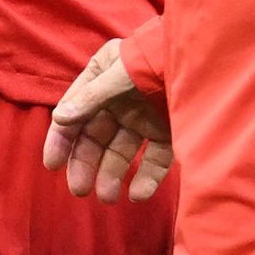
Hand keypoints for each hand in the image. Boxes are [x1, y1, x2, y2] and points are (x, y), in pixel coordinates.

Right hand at [44, 39, 172, 202]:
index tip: (53, 165)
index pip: (74, 113)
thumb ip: (90, 98)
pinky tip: (138, 194)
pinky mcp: (167, 132)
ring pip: (122, 152)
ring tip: (108, 197)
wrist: (202, 57)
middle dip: (86, 164)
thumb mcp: (118, 74)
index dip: (62, 139)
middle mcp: (119, 101)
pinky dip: (146, 178)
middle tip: (80, 190)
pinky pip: (154, 159)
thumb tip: (60, 119)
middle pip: (96, 138)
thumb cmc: (155, 57)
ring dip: (112, 175)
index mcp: (101, 80)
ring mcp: (143, 117)